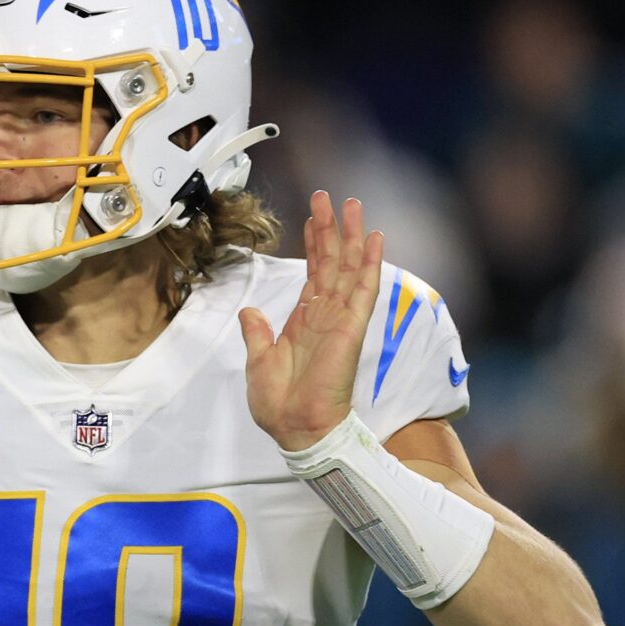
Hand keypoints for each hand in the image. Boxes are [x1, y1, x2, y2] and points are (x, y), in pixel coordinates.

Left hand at [239, 190, 382, 450]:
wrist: (296, 428)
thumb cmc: (280, 404)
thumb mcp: (258, 362)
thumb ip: (257, 333)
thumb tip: (249, 311)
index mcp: (304, 321)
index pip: (313, 273)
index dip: (314, 243)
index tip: (313, 216)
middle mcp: (325, 315)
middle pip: (332, 262)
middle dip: (331, 229)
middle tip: (329, 196)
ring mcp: (341, 319)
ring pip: (349, 268)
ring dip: (352, 235)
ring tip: (353, 204)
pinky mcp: (352, 328)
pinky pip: (363, 290)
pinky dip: (369, 264)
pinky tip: (374, 239)